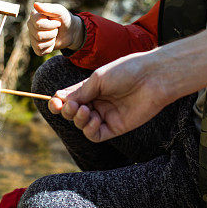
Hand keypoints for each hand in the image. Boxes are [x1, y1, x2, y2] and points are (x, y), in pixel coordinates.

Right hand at [28, 2, 83, 54]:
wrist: (70, 31)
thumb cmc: (64, 19)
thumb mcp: (60, 11)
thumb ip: (49, 8)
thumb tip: (35, 4)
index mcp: (34, 15)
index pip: (38, 24)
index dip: (51, 25)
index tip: (57, 22)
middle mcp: (30, 25)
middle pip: (38, 35)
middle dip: (52, 33)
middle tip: (56, 29)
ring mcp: (32, 36)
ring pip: (39, 44)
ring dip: (51, 40)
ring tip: (54, 35)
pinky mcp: (36, 47)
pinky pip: (39, 51)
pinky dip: (49, 48)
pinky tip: (51, 42)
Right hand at [48, 50, 174, 141]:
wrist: (152, 78)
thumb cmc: (126, 71)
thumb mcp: (98, 79)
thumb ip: (80, 93)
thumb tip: (60, 102)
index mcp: (91, 88)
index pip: (69, 99)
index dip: (59, 103)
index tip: (54, 103)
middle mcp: (97, 102)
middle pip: (73, 113)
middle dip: (68, 112)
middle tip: (73, 107)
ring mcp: (106, 115)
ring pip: (83, 125)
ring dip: (79, 120)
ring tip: (86, 111)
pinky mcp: (116, 127)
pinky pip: (96, 135)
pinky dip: (90, 130)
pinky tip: (94, 120)